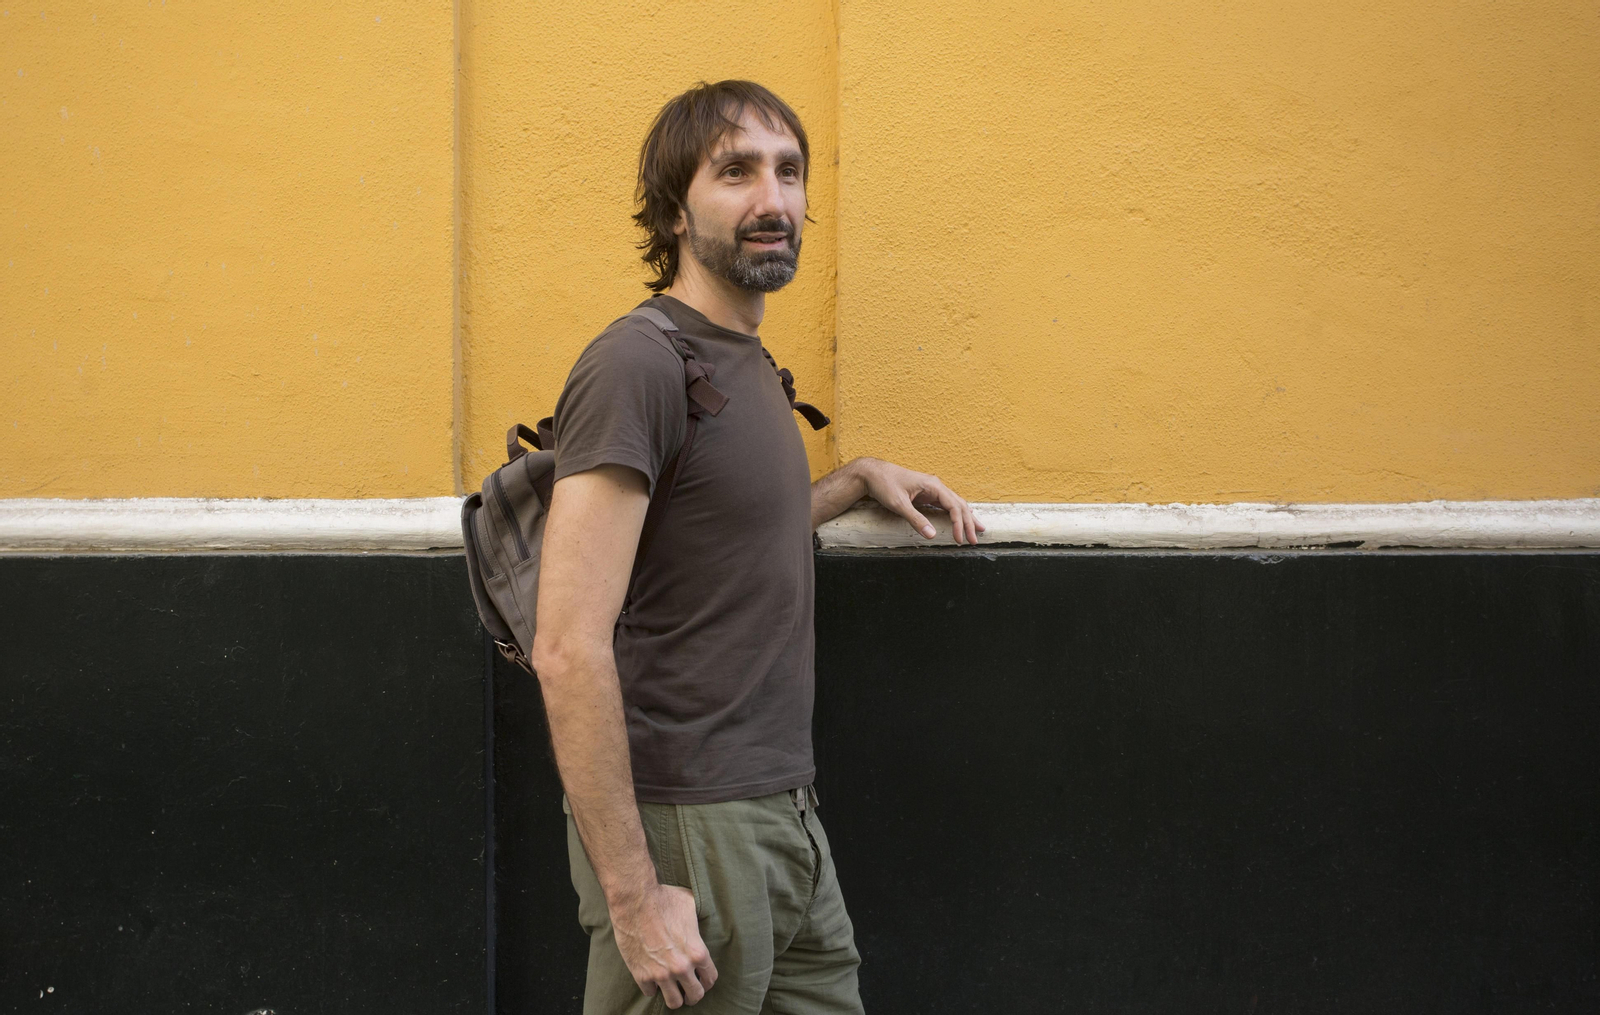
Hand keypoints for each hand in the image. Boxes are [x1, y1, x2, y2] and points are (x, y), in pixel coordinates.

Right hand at [611, 884, 716, 1007]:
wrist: (634, 901)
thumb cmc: (664, 899)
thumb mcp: (691, 906)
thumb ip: (698, 920)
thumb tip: (701, 920)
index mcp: (697, 952)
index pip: (710, 978)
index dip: (707, 980)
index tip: (702, 979)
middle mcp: (682, 967)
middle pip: (695, 995)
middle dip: (694, 994)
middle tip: (689, 990)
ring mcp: (661, 974)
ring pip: (674, 1002)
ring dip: (675, 997)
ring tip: (673, 991)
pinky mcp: (641, 975)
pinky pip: (650, 993)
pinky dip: (652, 988)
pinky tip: (653, 979)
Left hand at [856, 458, 985, 544]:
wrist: (873, 473)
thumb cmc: (885, 485)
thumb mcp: (898, 504)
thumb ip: (915, 519)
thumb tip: (932, 535)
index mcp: (933, 485)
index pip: (954, 506)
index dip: (959, 524)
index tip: (959, 539)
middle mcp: (936, 486)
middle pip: (959, 505)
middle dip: (968, 523)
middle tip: (974, 540)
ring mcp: (932, 490)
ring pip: (955, 504)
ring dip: (966, 518)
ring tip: (977, 530)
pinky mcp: (926, 494)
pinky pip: (946, 505)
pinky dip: (955, 514)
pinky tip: (961, 520)